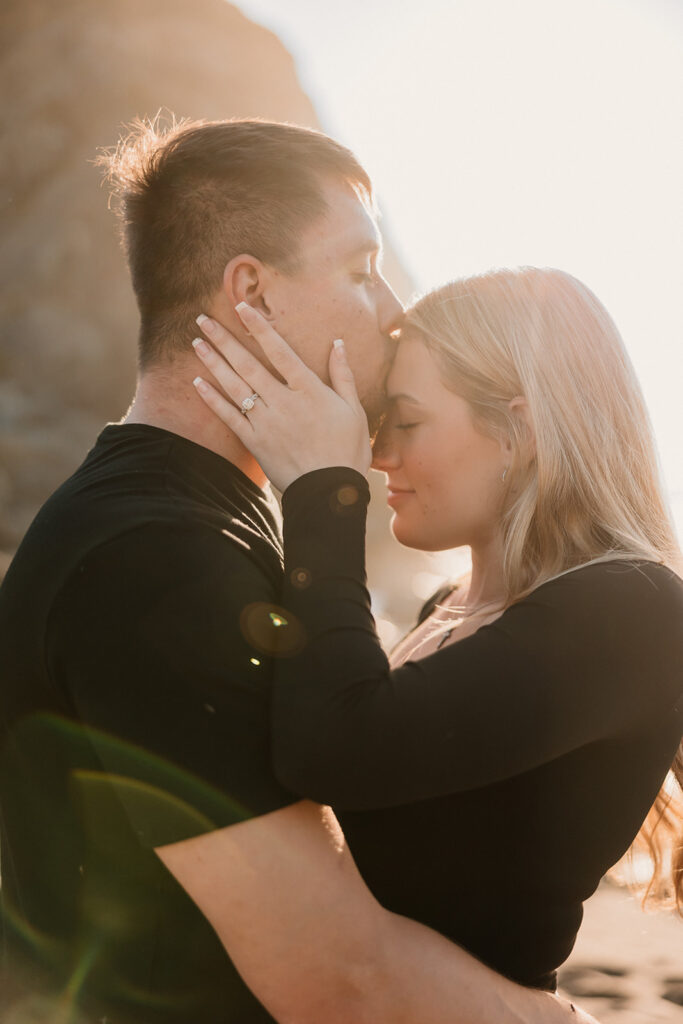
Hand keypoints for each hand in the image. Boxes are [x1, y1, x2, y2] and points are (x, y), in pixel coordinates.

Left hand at [192, 304, 371, 491]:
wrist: (330, 491)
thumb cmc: (347, 450)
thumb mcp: (353, 410)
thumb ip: (342, 375)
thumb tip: (338, 343)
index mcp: (309, 390)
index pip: (279, 351)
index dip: (258, 328)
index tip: (240, 308)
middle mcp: (283, 401)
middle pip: (248, 364)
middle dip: (224, 340)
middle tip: (202, 320)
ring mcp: (266, 422)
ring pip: (234, 386)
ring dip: (214, 363)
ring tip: (196, 343)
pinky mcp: (255, 442)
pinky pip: (229, 417)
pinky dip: (213, 399)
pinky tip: (198, 383)